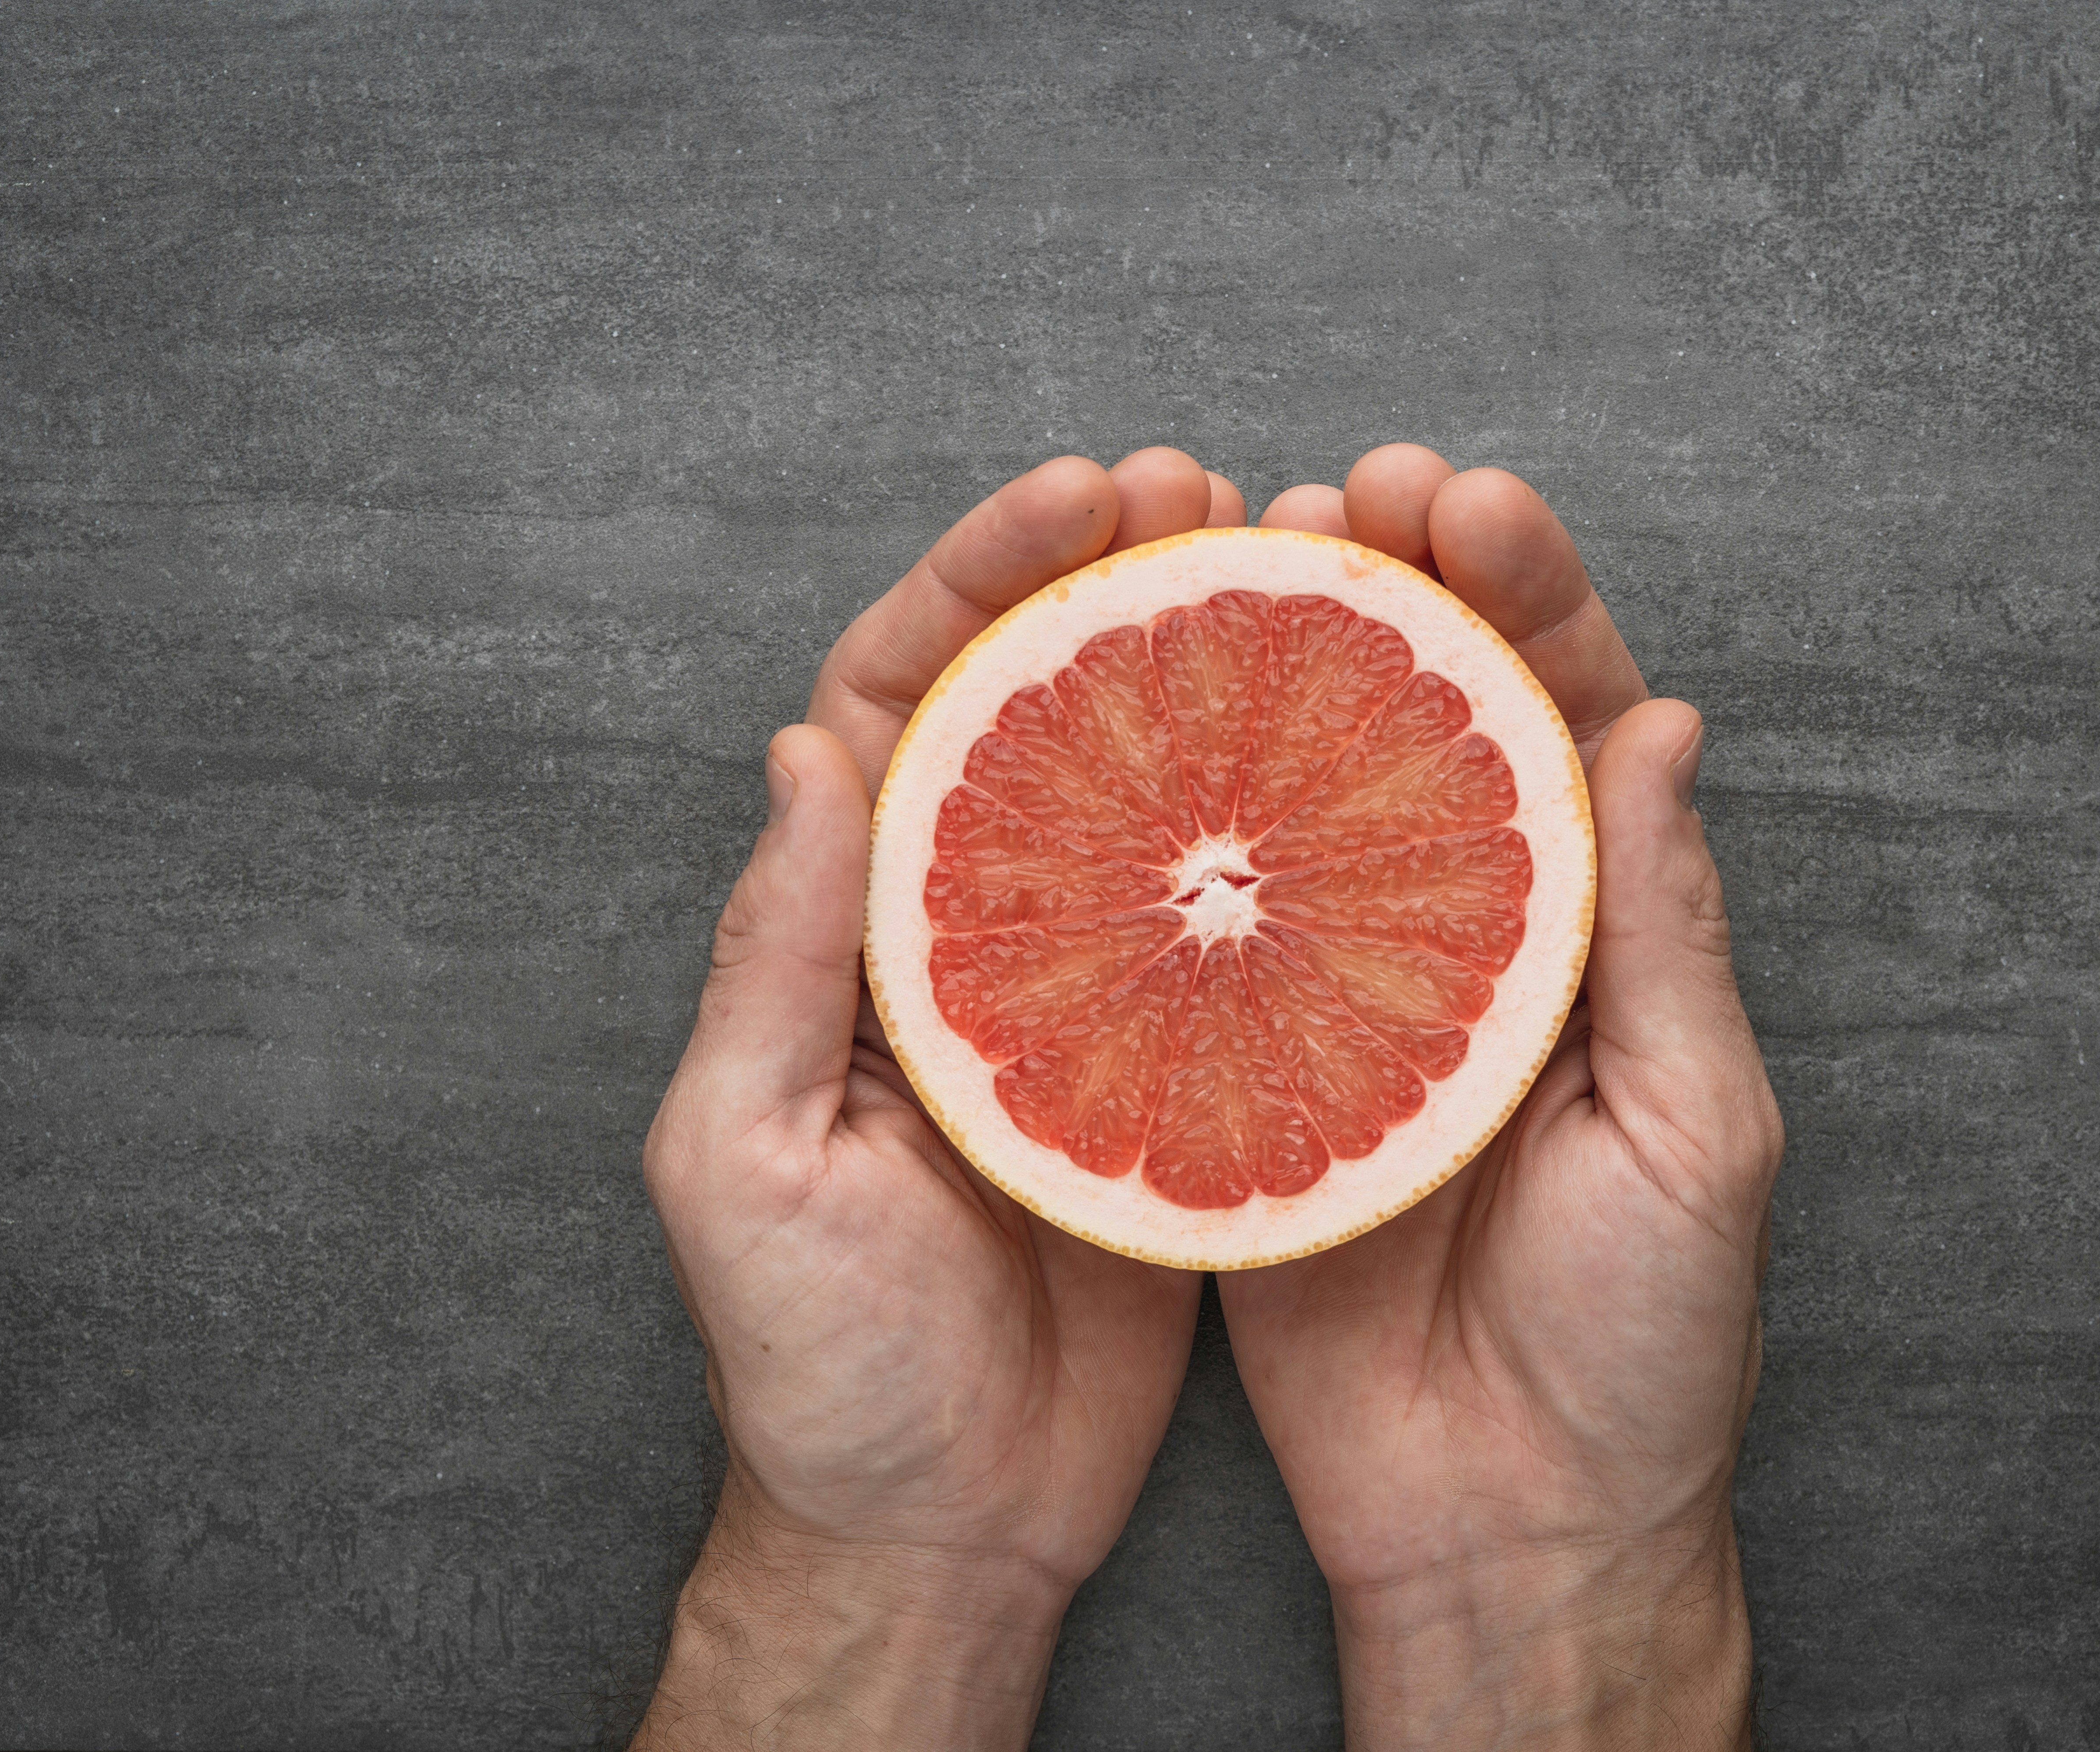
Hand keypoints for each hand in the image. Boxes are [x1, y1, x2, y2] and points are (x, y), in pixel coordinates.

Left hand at [633, 450, 1244, 1749]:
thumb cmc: (816, 1362)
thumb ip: (777, 956)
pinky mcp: (1167, 1079)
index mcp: (847, 934)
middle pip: (1033, 713)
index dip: (981, 578)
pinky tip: (1352, 773)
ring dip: (1211, 684)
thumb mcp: (747, 1157)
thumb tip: (807, 750)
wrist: (934, 1523)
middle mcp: (961, 940)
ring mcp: (1072, 1004)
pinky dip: (1277, 844)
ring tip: (1304, 582)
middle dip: (1109, 583)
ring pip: (1140, 799)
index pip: (903, 700)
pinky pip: (1219, 930)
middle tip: (1211, 497)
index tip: (1080, 496)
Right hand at [1226, 448, 1783, 1748]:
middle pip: (1425, 726)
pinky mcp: (1248, 1083)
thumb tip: (1664, 722)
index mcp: (1592, 936)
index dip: (1521, 596)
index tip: (1462, 501)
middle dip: (1388, 592)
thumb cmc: (1642, 1345)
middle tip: (1329, 496)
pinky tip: (1130, 749)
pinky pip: (1208, 947)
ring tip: (1219, 563)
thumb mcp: (1691, 1128)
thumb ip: (1663, 931)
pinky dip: (1174, 850)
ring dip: (1269, 682)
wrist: (1511, 1522)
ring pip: (1306, 807)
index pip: (1564, 719)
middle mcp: (1468, 945)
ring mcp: (1349, 1005)